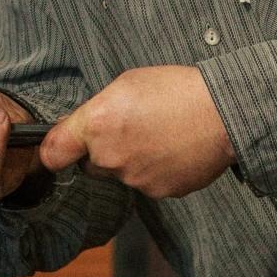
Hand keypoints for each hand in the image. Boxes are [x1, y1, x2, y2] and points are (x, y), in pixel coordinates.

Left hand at [39, 65, 235, 198]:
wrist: (223, 113)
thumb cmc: (176, 90)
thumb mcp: (126, 84)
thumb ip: (97, 110)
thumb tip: (84, 128)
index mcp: (97, 125)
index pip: (53, 153)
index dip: (54, 151)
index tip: (60, 148)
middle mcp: (111, 157)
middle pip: (92, 163)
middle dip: (104, 150)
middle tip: (131, 128)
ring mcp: (135, 179)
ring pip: (122, 173)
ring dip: (133, 160)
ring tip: (160, 135)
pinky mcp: (160, 193)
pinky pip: (148, 183)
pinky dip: (156, 170)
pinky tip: (173, 149)